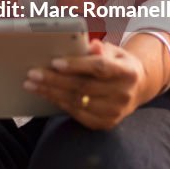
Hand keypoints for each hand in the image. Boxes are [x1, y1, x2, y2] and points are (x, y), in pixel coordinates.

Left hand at [23, 39, 151, 130]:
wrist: (137, 88)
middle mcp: (124, 94)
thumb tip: (91, 45)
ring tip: (32, 85)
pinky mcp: (106, 123)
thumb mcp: (114, 51)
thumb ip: (101, 49)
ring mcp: (115, 112)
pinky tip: (46, 95)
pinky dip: (60, 104)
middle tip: (32, 74)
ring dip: (52, 93)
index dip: (77, 65)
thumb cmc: (118, 64)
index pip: (99, 68)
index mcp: (127, 72)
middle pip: (84, 87)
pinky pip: (79, 114)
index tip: (55, 62)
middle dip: (54, 80)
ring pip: (78, 102)